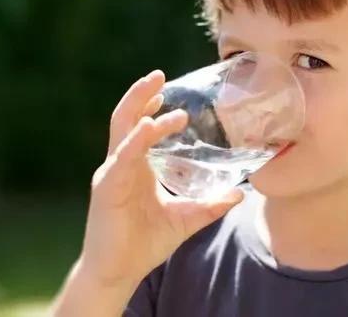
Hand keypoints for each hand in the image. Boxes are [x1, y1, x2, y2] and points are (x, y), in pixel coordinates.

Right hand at [80, 69, 244, 286]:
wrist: (119, 272)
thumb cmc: (145, 243)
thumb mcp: (186, 219)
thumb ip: (211, 204)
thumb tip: (240, 193)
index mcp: (136, 167)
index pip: (139, 127)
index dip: (149, 106)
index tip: (167, 88)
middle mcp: (121, 165)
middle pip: (126, 119)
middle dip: (139, 95)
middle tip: (158, 74)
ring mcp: (112, 175)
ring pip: (123, 132)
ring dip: (138, 109)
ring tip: (156, 92)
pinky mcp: (107, 190)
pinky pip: (121, 160)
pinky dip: (134, 142)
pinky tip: (147, 127)